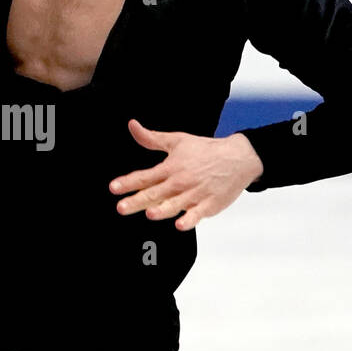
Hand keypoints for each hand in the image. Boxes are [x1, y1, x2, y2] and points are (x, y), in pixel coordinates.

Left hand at [108, 121, 263, 230]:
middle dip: (137, 200)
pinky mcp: (209, 205)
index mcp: (171, 167)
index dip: (128, 182)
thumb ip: (152, 138)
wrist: (238, 158)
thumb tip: (132, 125)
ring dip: (162, 209)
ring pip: (175, 205)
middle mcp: (181, 182)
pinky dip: (189, 220)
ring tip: (150, 213)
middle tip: (121, 207)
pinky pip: (197, 214)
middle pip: (155, 193)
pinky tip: (180, 225)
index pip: (145, 177)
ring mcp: (195, 194)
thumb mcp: (177, 141)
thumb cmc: (206, 150)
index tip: (113, 188)